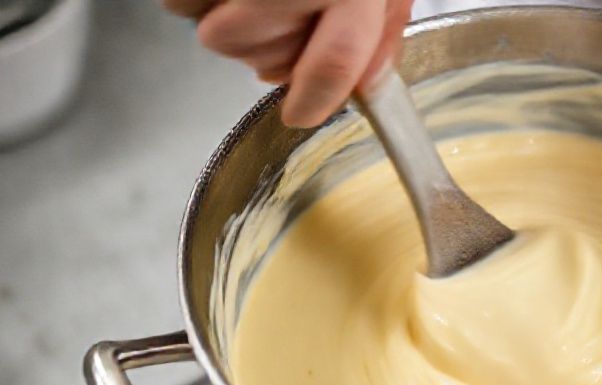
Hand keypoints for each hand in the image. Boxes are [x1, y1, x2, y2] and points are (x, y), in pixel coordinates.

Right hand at [163, 0, 413, 126]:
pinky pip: (178, 4)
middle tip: (284, 9)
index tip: (300, 112)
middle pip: (261, 56)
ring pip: (215, 35)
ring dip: (231, 20)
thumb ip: (379, 27)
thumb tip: (367, 83)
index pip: (334, 61)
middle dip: (271, 48)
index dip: (315, 100)